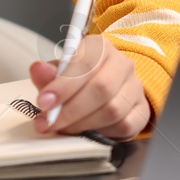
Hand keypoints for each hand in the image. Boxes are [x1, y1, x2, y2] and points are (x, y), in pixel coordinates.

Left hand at [28, 34, 150, 140]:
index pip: (84, 64)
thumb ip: (47, 74)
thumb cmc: (80, 78)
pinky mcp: (141, 111)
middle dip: (70, 109)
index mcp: (100, 47)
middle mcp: (122, 64)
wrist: (109, 87)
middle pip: (101, 88)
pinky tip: (86, 131)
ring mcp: (135, 88)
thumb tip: (38, 69)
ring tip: (63, 127)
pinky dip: (101, 132)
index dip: (63, 85)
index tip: (44, 101)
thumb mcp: (59, 72)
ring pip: (112, 110)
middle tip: (49, 121)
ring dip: (82, 124)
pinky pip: (123, 126)